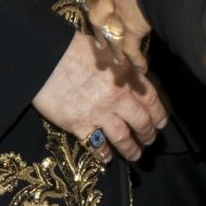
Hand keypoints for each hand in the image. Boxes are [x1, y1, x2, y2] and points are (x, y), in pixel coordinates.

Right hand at [32, 32, 167, 162]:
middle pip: (141, 122)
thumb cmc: (73, 48)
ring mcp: (99, 112)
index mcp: (126, 76)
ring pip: (124, 138)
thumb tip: (135, 72)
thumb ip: (122, 65)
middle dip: (148, 134)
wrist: (44, 58)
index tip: (161, 123)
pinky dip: (103, 154)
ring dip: (131, 149)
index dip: (159, 114)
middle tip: (149, 140)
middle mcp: (117, 96)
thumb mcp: (107, 50)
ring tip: (135, 156)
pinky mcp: (79, 124)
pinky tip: (105, 157)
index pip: (151, 99)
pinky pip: (97, 145)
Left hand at [79, 0, 176, 69]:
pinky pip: (131, 48)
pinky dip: (133, 58)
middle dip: (97, 22)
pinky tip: (139, 68)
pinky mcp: (135, 30)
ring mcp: (122, 15)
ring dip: (111, 44)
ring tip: (113, 57)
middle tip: (99, 32)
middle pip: (96, 12)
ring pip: (109, 32)